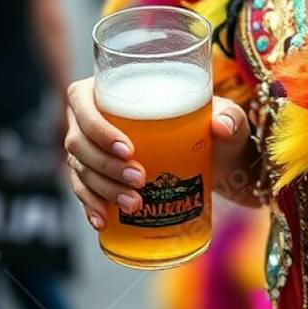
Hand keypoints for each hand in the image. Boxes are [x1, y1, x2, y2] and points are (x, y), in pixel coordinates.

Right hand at [65, 76, 248, 229]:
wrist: (214, 157)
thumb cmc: (212, 124)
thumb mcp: (226, 115)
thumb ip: (229, 116)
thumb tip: (222, 126)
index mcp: (110, 87)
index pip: (83, 100)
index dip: (97, 126)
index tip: (128, 150)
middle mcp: (92, 116)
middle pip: (78, 141)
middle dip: (105, 164)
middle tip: (139, 180)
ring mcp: (91, 148)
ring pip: (81, 169)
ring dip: (103, 189)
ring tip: (134, 204)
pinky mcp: (97, 175)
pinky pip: (83, 190)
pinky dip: (91, 206)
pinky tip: (103, 221)